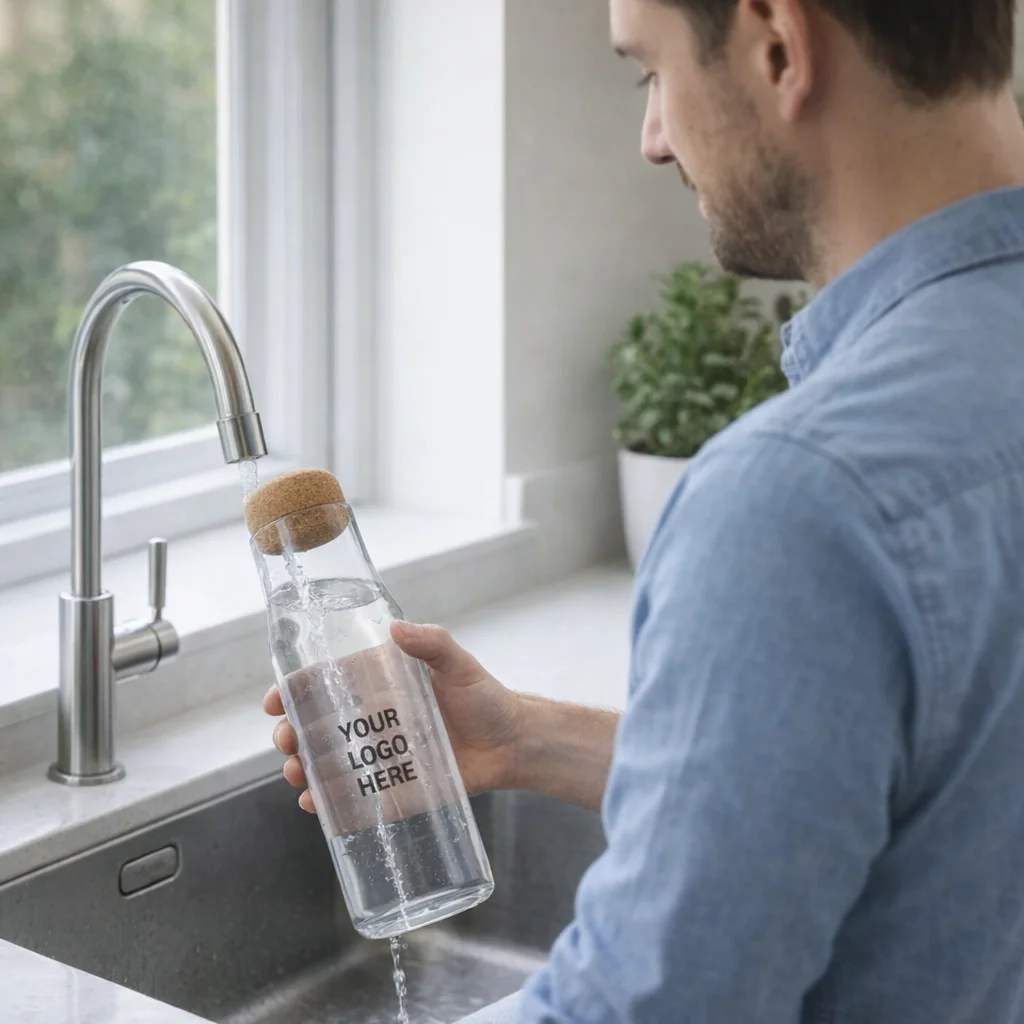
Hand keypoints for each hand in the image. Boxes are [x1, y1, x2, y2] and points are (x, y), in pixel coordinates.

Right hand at [263, 621, 521, 813]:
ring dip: (301, 769)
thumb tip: (397, 629)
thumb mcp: (459, 665)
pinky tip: (315, 805)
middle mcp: (373, 720)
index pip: (325, 684)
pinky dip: (328, 801)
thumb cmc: (486, 698)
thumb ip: (432, 643)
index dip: (293, 692)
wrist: (513, 744)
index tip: (274, 702)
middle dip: (291, 735)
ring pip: (326, 763)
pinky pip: (352, 796)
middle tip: (287, 743)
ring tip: (296, 775)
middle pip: (316, 727)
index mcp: (380, 685)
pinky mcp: (392, 787)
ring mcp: (380, 756)